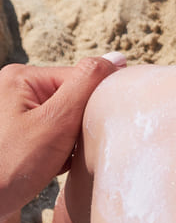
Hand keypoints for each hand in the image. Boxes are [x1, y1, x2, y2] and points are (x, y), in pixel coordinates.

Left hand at [0, 54, 124, 220]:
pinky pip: (57, 135)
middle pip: (76, 100)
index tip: (82, 133)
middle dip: (81, 127)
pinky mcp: (21, 133)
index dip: (93, 107)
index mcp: (22, 77)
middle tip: (68, 149)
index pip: (81, 79)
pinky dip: (63, 152)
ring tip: (58, 159)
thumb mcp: (57, 121)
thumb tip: (118, 58)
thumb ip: (88, 86)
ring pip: (69, 120)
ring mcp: (18, 112)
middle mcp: (18, 89)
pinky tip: (53, 165)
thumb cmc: (12, 164)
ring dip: (74, 142)